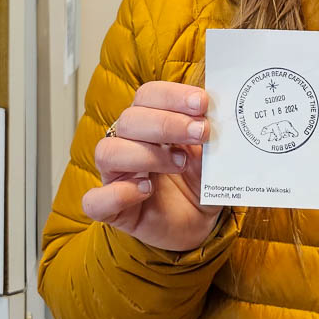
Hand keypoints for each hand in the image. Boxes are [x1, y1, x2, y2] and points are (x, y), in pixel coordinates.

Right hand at [82, 82, 221, 251]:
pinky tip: (146, 190)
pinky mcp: (113, 210)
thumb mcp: (212, 153)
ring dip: (148, 154)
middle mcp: (127, 144)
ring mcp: (116, 177)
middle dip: (167, 123)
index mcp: (150, 122)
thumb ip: (210, 134)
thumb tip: (223, 111)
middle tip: (201, 132)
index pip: (147, 96)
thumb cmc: (200, 181)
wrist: (200, 223)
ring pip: (108, 152)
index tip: (202, 103)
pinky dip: (118, 193)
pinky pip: (96, 200)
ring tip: (181, 164)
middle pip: (129, 120)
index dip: (172, 95)